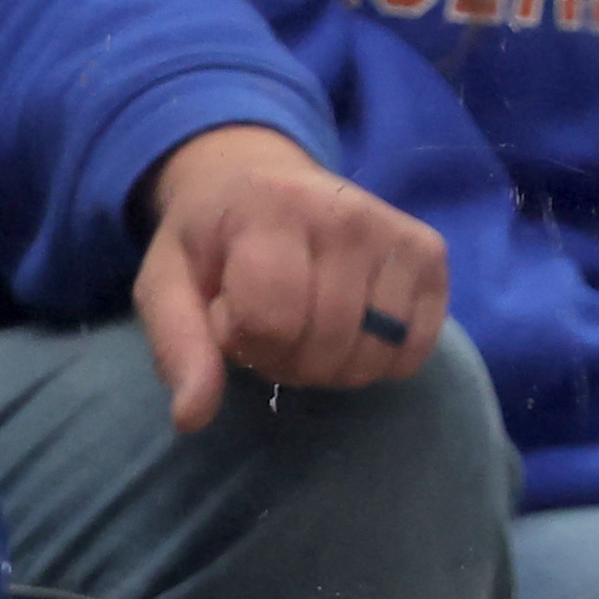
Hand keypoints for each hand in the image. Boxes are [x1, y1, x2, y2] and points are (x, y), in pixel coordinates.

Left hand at [130, 125, 446, 431]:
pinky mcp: (431, 253)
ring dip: (335, 367)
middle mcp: (345, 213)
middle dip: (290, 361)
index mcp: (272, 209)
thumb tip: (191, 419)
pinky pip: (415, 349)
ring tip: (310, 331)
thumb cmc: (211, 241)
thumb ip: (178, 346)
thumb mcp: (167, 283)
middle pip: (327, 343)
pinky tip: (353, 330)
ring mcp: (397, 233)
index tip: (231, 317)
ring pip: (374, 354)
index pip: (271, 321)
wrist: (260, 179)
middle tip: (272, 330)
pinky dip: (381, 361)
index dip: (246, 343)